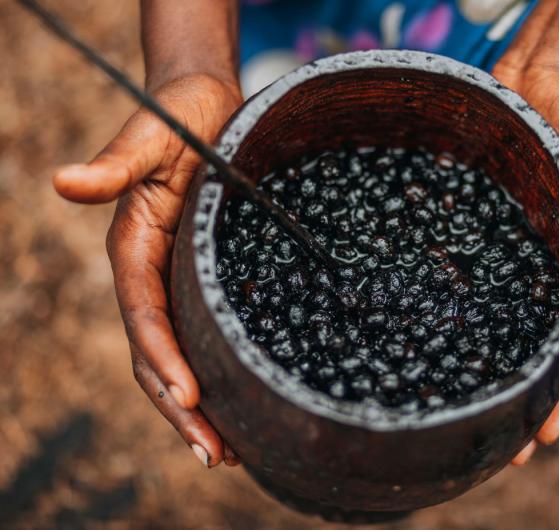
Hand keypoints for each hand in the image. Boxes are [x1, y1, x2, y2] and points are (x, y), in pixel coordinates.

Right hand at [53, 73, 242, 466]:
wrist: (203, 106)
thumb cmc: (179, 117)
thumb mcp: (151, 139)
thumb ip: (114, 166)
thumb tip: (63, 182)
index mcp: (134, 248)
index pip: (145, 315)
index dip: (163, 358)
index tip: (188, 399)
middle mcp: (152, 273)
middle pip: (158, 353)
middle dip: (182, 407)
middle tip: (216, 454)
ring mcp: (178, 280)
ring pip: (180, 355)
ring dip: (198, 406)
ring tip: (229, 451)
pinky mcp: (205, 278)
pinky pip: (204, 334)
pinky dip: (216, 373)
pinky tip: (241, 403)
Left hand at [495, 5, 558, 464]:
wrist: (546, 75)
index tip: (549, 434)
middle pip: (544, 341)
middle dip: (529, 394)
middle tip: (504, 448)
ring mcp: (524, 247)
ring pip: (509, 318)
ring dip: (496, 364)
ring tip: (471, 409)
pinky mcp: (493, 226)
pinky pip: (480, 277)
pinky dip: (467, 313)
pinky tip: (443, 340)